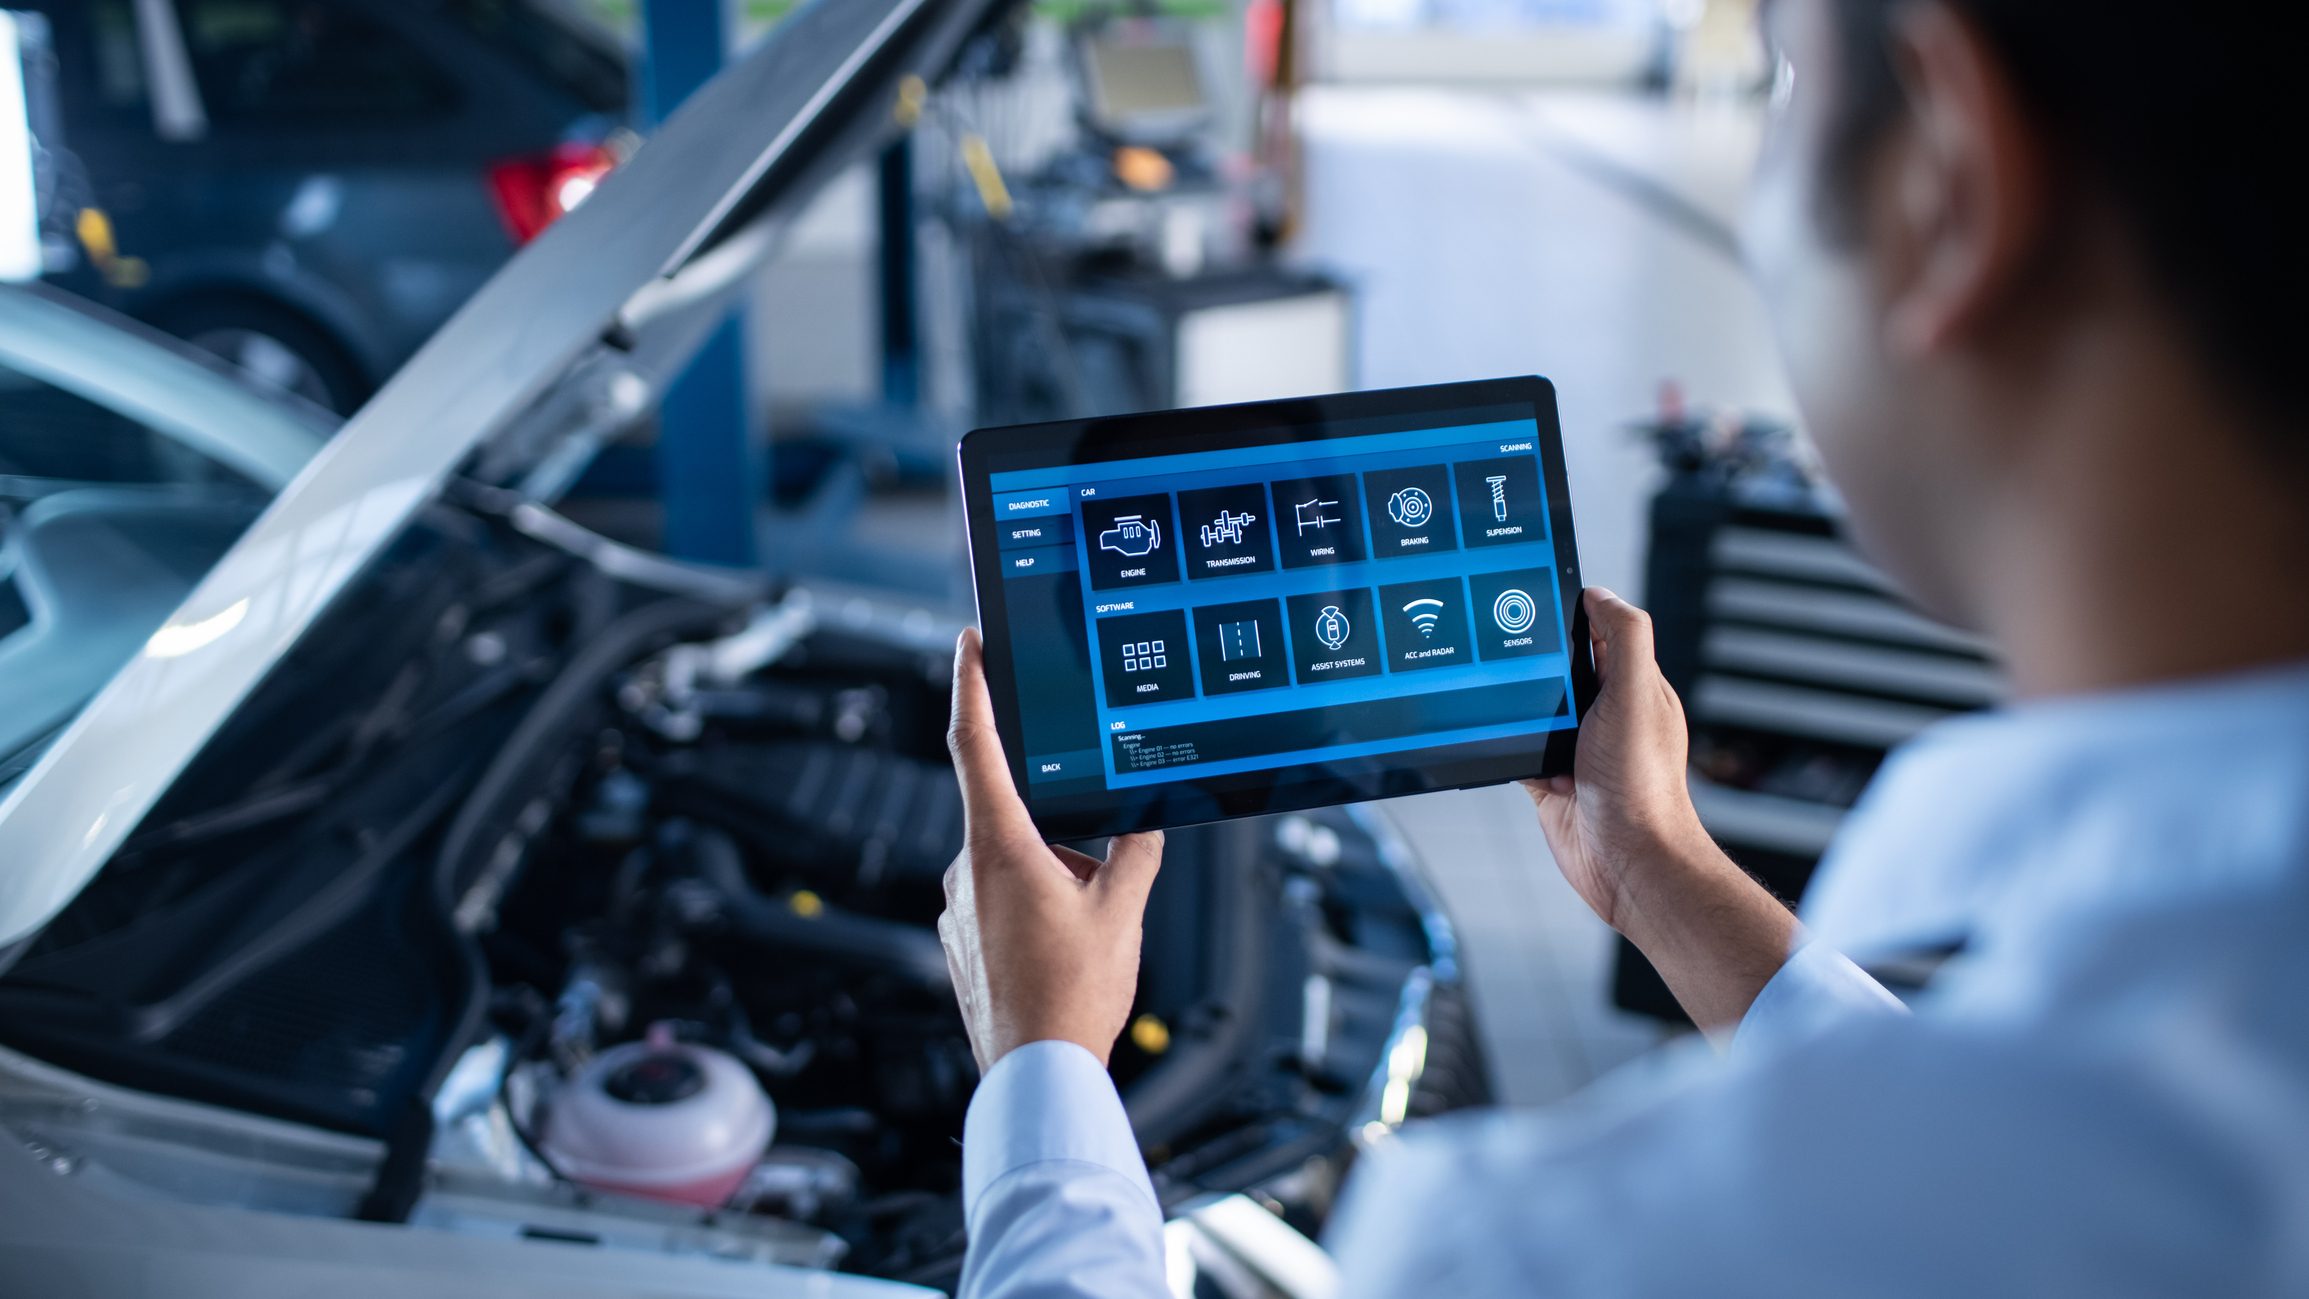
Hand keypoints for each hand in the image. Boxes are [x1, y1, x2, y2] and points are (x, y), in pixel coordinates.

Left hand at [938, 628, 1164, 1070]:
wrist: (1037, 1074)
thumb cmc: (1074, 996)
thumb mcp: (1124, 910)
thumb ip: (1136, 851)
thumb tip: (1144, 821)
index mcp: (1000, 846)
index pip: (975, 743)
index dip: (972, 685)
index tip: (969, 642)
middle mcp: (966, 871)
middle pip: (1015, 818)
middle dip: (1063, 840)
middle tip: (1097, 886)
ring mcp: (958, 910)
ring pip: (1013, 867)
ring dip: (1054, 883)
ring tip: (1086, 938)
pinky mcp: (960, 943)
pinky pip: (1001, 905)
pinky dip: (1036, 915)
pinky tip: (1063, 957)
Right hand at [1520, 589, 1715, 932]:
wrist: (1627, 863)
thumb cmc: (1642, 786)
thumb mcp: (1636, 695)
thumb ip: (1624, 638)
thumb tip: (1599, 594)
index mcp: (1632, 687)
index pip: (1599, 633)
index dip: (1571, 614)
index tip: (1535, 596)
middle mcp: (1605, 715)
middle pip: (1558, 668)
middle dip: (1533, 659)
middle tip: (1499, 641)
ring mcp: (1576, 748)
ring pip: (1533, 708)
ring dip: (1516, 702)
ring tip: (1494, 686)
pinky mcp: (1551, 779)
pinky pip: (1516, 749)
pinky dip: (1502, 743)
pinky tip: (1492, 735)